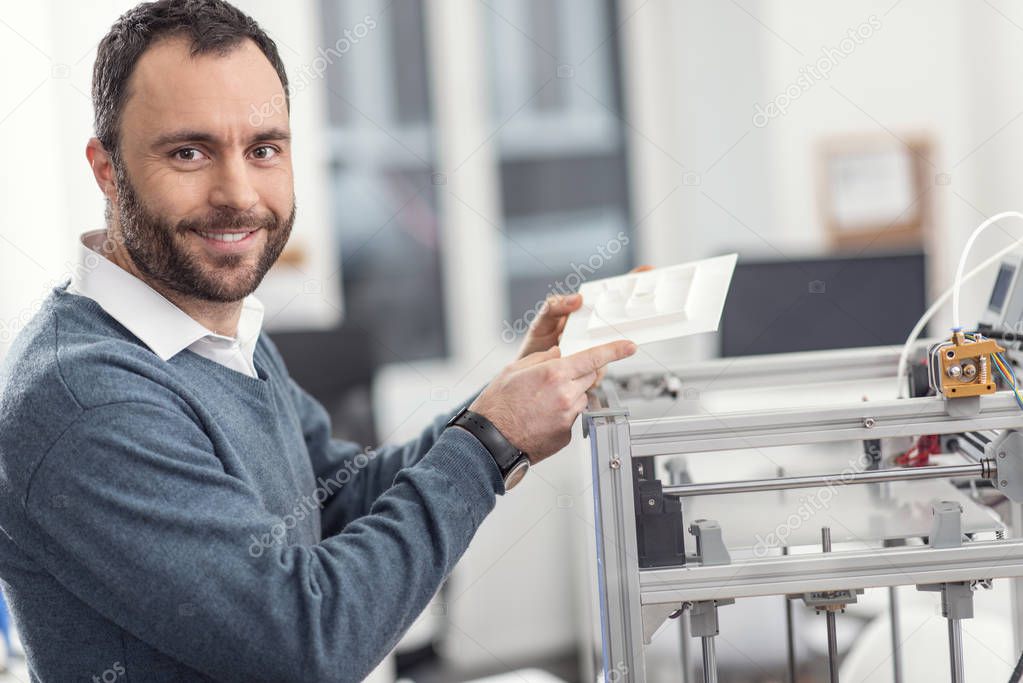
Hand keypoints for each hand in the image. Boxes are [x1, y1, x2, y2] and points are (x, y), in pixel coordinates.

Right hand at [470, 339, 637, 463]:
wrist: (491, 442)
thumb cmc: (497, 407)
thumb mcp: (513, 371)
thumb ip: (540, 359)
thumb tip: (556, 354)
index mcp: (554, 373)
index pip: (594, 358)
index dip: (615, 350)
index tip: (629, 346)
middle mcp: (565, 394)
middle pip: (590, 377)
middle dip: (580, 373)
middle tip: (558, 377)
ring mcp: (568, 415)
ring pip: (581, 397)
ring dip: (570, 394)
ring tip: (542, 401)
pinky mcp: (567, 433)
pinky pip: (573, 416)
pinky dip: (563, 412)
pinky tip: (542, 416)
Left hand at [516, 265, 654, 384]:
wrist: (531, 373)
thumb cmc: (537, 344)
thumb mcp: (541, 321)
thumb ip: (554, 307)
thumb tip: (577, 299)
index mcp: (586, 313)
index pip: (611, 295)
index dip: (631, 282)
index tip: (647, 270)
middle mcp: (595, 330)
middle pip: (621, 322)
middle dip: (630, 319)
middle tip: (630, 318)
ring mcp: (597, 349)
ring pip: (613, 348)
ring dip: (603, 351)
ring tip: (573, 349)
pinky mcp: (594, 369)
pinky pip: (602, 369)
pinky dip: (595, 371)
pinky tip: (581, 368)